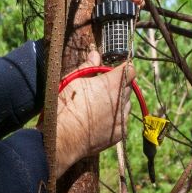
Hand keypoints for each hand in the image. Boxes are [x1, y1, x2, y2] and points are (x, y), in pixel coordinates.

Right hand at [52, 52, 133, 174]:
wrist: (61, 138)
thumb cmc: (65, 107)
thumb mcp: (72, 81)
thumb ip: (88, 67)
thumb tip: (95, 54)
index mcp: (112, 84)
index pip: (130, 70)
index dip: (122, 68)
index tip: (114, 70)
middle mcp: (121, 101)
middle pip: (127, 87)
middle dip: (118, 85)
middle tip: (100, 88)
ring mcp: (121, 118)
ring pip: (126, 104)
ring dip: (117, 102)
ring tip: (98, 106)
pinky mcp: (120, 133)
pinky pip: (122, 121)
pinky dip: (115, 119)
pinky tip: (99, 120)